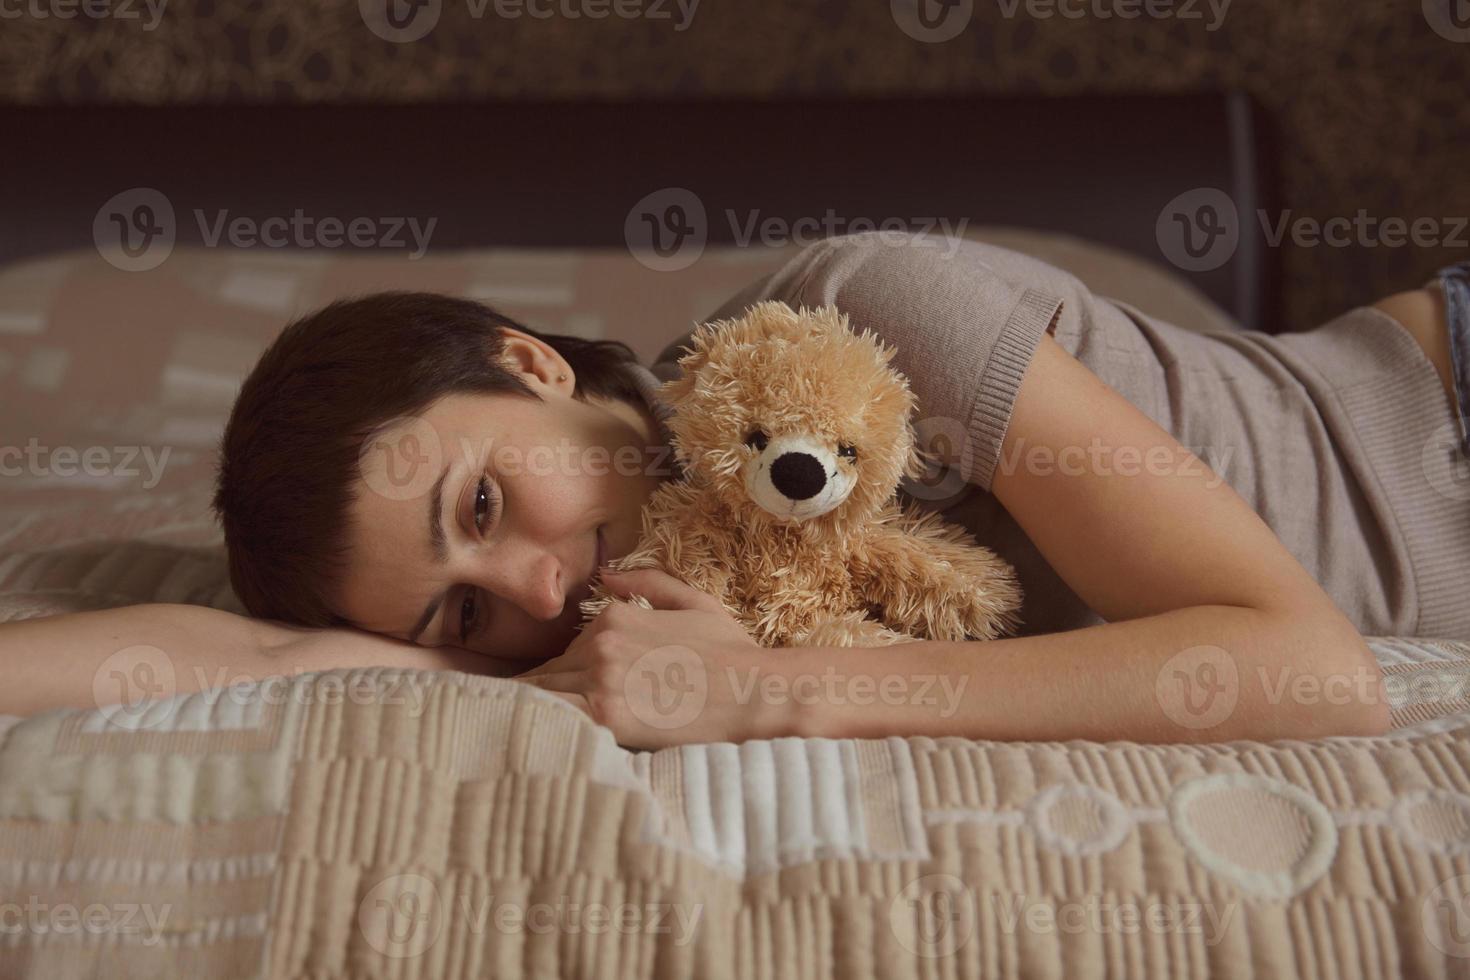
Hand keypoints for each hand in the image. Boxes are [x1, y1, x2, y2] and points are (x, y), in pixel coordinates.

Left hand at [515, 568, 783, 747]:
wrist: (754, 692)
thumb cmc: (731, 651)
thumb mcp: (693, 602)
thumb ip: (645, 583)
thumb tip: (604, 576)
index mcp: (614, 618)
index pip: (565, 651)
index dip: (560, 675)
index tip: (554, 694)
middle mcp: (600, 646)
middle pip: (548, 674)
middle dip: (541, 695)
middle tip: (521, 718)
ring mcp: (600, 680)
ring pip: (541, 695)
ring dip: (531, 711)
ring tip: (515, 732)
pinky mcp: (605, 717)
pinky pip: (555, 719)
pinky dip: (541, 725)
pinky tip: (530, 739)